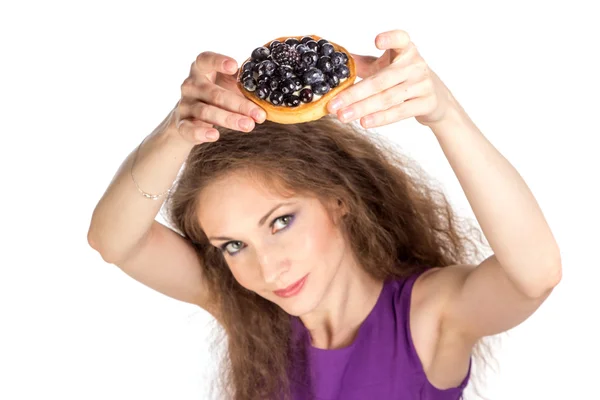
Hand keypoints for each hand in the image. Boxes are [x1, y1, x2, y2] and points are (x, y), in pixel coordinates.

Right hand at [172, 52, 265, 142]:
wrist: (190, 119)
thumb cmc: (215, 96)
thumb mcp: (227, 84)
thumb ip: (242, 82)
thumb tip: (267, 86)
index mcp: (200, 70)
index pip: (206, 60)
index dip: (218, 61)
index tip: (235, 66)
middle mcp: (190, 85)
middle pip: (214, 93)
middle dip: (239, 105)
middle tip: (259, 114)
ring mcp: (185, 105)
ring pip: (206, 112)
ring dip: (229, 119)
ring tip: (249, 125)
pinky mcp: (181, 125)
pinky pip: (189, 129)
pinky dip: (201, 133)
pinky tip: (215, 135)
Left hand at [327, 30, 454, 128]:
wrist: (435, 98)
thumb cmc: (403, 78)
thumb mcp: (386, 67)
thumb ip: (363, 65)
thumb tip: (338, 62)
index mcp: (405, 50)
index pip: (400, 39)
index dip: (390, 39)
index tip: (377, 41)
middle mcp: (415, 65)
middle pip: (381, 80)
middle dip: (354, 94)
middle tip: (333, 105)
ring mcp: (423, 84)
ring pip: (388, 98)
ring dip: (362, 109)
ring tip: (343, 116)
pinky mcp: (426, 102)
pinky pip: (400, 112)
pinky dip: (381, 118)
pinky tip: (364, 122)